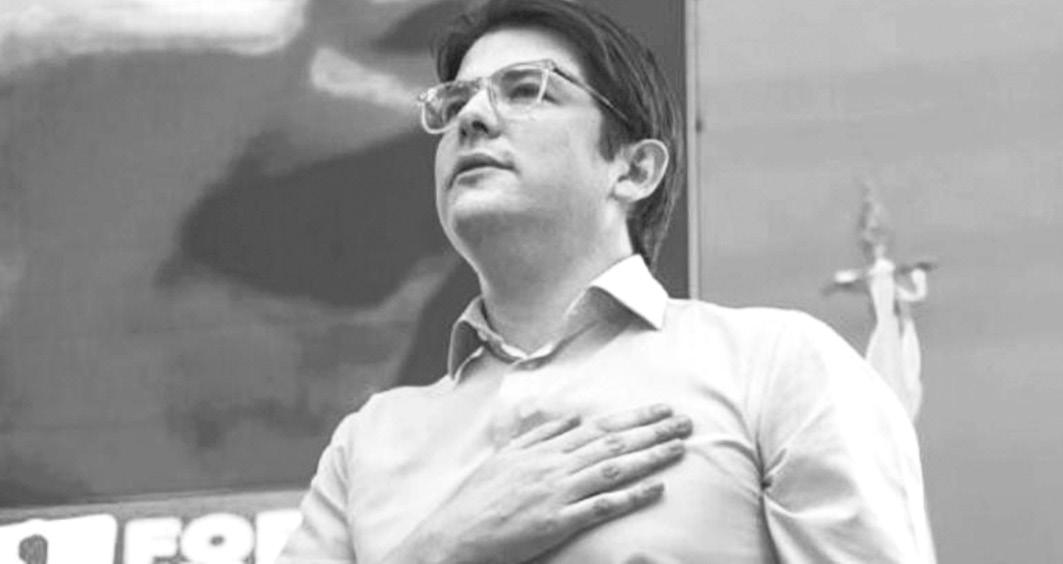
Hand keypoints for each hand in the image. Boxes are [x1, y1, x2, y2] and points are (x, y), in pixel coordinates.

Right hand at [382, 403, 692, 563]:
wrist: (455, 535)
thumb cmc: (477, 500)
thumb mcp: (505, 458)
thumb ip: (538, 436)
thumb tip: (570, 418)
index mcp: (542, 449)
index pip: (598, 427)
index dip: (633, 417)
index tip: (660, 409)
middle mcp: (553, 465)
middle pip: (612, 442)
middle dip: (652, 430)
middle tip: (685, 420)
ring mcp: (556, 492)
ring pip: (613, 468)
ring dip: (650, 456)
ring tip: (681, 447)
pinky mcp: (557, 521)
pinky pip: (602, 506)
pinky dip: (632, 495)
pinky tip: (657, 487)